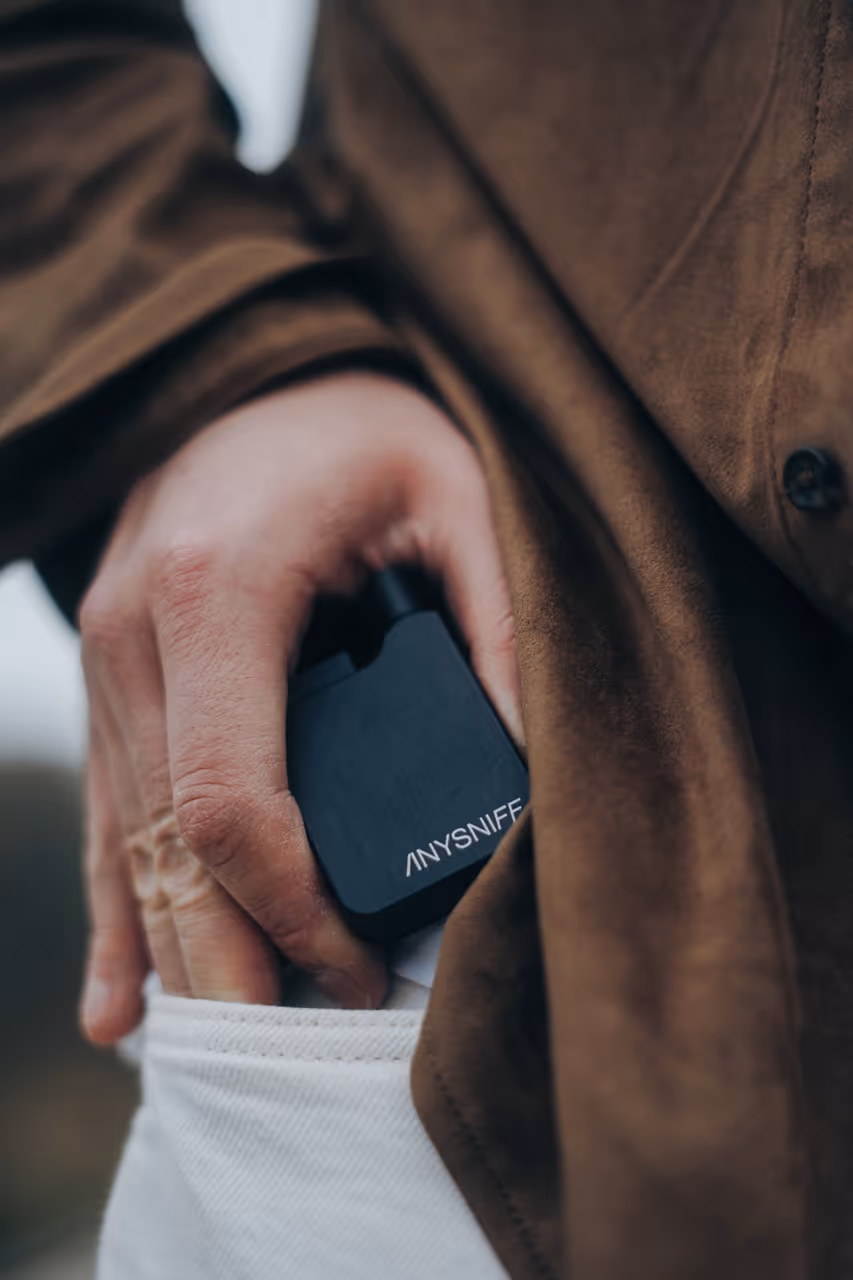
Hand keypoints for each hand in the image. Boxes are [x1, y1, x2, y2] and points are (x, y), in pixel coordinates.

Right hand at [78, 371, 522, 1041]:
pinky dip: (118, 911)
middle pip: (168, 846)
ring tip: (232, 1046)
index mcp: (216, 589)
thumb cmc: (362, 425)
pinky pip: (106, 813)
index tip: (361, 971)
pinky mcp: (109, 671)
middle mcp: (134, 632)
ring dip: (179, 952)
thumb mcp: (458, 496)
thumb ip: (498, 626)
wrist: (254, 372)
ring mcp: (105, 655)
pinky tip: (119, 1003)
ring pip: (127, 844)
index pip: (234, 803)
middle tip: (300, 1048)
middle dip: (232, 962)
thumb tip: (528, 769)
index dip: (294, 912)